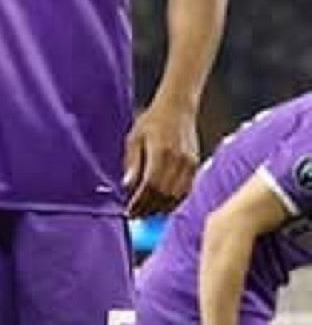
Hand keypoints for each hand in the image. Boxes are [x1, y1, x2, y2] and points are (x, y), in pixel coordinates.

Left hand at [123, 100, 199, 217]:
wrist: (178, 108)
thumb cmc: (152, 121)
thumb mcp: (134, 138)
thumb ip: (132, 163)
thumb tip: (127, 186)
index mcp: (161, 152)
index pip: (151, 186)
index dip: (140, 202)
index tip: (130, 211)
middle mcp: (178, 160)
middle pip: (165, 194)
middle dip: (149, 208)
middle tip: (136, 216)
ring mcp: (190, 164)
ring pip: (178, 195)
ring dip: (162, 208)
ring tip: (147, 213)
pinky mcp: (196, 166)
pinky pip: (186, 190)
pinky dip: (174, 201)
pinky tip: (162, 204)